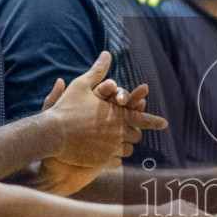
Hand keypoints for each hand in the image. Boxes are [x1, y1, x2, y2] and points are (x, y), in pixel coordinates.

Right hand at [45, 51, 167, 167]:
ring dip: (123, 146)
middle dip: (132, 132)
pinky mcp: (102, 161)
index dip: (155, 121)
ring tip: (114, 142)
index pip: (143, 118)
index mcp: (118, 114)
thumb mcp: (82, 85)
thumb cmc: (66, 107)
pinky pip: (116, 162)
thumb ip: (97, 71)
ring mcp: (111, 148)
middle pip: (136, 135)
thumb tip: (107, 54)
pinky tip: (106, 154)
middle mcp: (119, 132)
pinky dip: (113, 158)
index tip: (164, 124)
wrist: (52, 133)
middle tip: (125, 130)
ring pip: (127, 150)